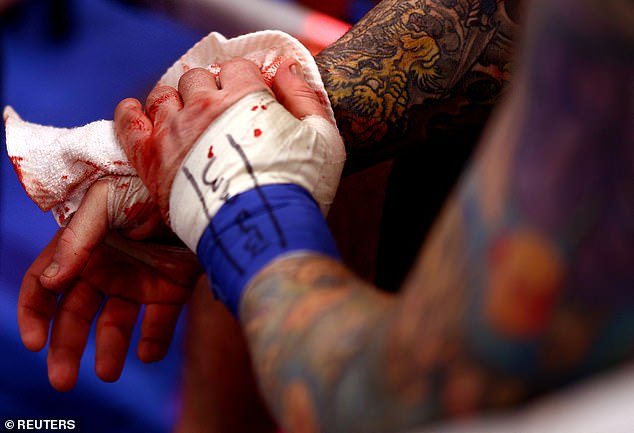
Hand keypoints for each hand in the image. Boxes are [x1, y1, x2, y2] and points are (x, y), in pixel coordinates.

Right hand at [18, 181, 201, 391]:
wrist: (200, 184)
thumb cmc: (146, 184)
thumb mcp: (106, 201)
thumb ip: (78, 239)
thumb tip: (50, 282)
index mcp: (81, 248)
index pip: (44, 285)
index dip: (34, 313)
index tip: (35, 343)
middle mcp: (106, 268)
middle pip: (75, 315)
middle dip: (65, 348)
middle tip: (63, 380)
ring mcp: (139, 280)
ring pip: (115, 324)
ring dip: (108, 351)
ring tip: (108, 372)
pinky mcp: (172, 287)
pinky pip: (159, 322)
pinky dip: (154, 342)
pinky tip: (148, 353)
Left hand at [114, 57, 331, 219]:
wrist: (262, 232)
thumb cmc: (298, 188)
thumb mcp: (323, 138)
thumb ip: (304, 96)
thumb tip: (286, 68)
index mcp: (244, 95)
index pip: (236, 68)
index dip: (244, 82)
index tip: (247, 99)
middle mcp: (204, 107)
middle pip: (196, 79)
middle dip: (208, 91)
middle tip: (218, 115)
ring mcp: (174, 132)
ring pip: (163, 96)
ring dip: (174, 101)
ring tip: (184, 120)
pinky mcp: (152, 161)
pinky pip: (128, 124)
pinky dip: (130, 115)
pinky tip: (136, 113)